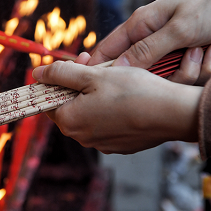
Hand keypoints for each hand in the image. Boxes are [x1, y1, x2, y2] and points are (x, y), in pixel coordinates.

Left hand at [32, 61, 202, 153]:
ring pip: (88, 114)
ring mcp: (101, 143)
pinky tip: (125, 97)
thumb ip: (61, 74)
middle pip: (69, 106)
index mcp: (69, 121)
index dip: (58, 80)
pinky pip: (106, 123)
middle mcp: (82, 137)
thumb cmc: (133, 92)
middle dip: (77, 84)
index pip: (48, 100)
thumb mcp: (92, 75)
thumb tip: (37, 73)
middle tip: (95, 66)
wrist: (174, 114)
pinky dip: (110, 109)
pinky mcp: (120, 145)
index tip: (75, 65)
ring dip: (94, 95)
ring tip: (113, 79)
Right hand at [80, 42, 210, 85]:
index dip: (97, 69)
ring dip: (188, 70)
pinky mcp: (186, 57)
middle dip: (159, 75)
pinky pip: (187, 76)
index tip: (94, 88)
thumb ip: (147, 51)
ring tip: (203, 50)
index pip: (107, 50)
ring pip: (165, 78)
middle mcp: (150, 38)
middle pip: (137, 71)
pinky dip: (203, 68)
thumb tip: (115, 70)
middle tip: (179, 64)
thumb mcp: (179, 29)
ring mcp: (168, 49)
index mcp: (139, 25)